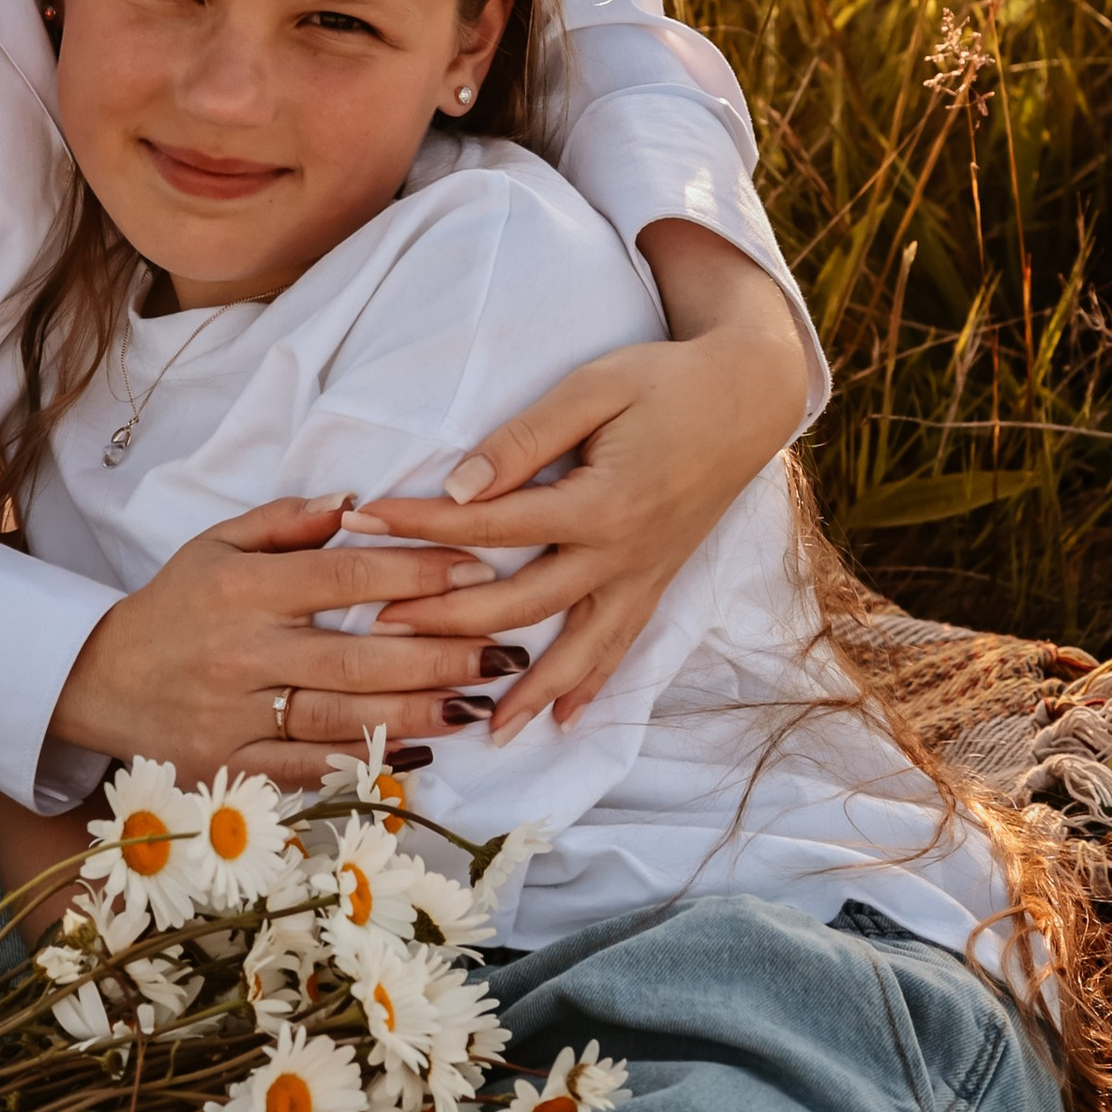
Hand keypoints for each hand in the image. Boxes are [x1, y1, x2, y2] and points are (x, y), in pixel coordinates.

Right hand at [49, 494, 512, 788]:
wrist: (94, 682)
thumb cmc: (172, 607)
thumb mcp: (214, 544)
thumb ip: (285, 522)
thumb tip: (356, 502)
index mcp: (243, 588)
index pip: (345, 576)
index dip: (417, 573)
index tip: (476, 568)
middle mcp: (242, 653)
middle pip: (359, 656)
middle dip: (440, 654)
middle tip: (503, 650)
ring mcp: (235, 717)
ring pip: (343, 718)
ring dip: (419, 712)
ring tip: (478, 704)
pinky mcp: (227, 770)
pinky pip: (308, 769)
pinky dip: (365, 761)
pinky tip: (418, 751)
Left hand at [347, 227, 811, 742]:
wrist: (749, 394)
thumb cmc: (665, 381)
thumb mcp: (593, 388)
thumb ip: (525, 439)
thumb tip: (459, 486)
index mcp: (600, 504)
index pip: (490, 526)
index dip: (421, 525)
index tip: (362, 520)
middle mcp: (622, 553)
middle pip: (521, 603)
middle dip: (448, 619)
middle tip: (381, 627)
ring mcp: (644, 575)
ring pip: (579, 649)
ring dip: (530, 692)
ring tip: (486, 731)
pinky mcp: (658, 581)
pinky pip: (621, 646)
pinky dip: (592, 686)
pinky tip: (563, 720)